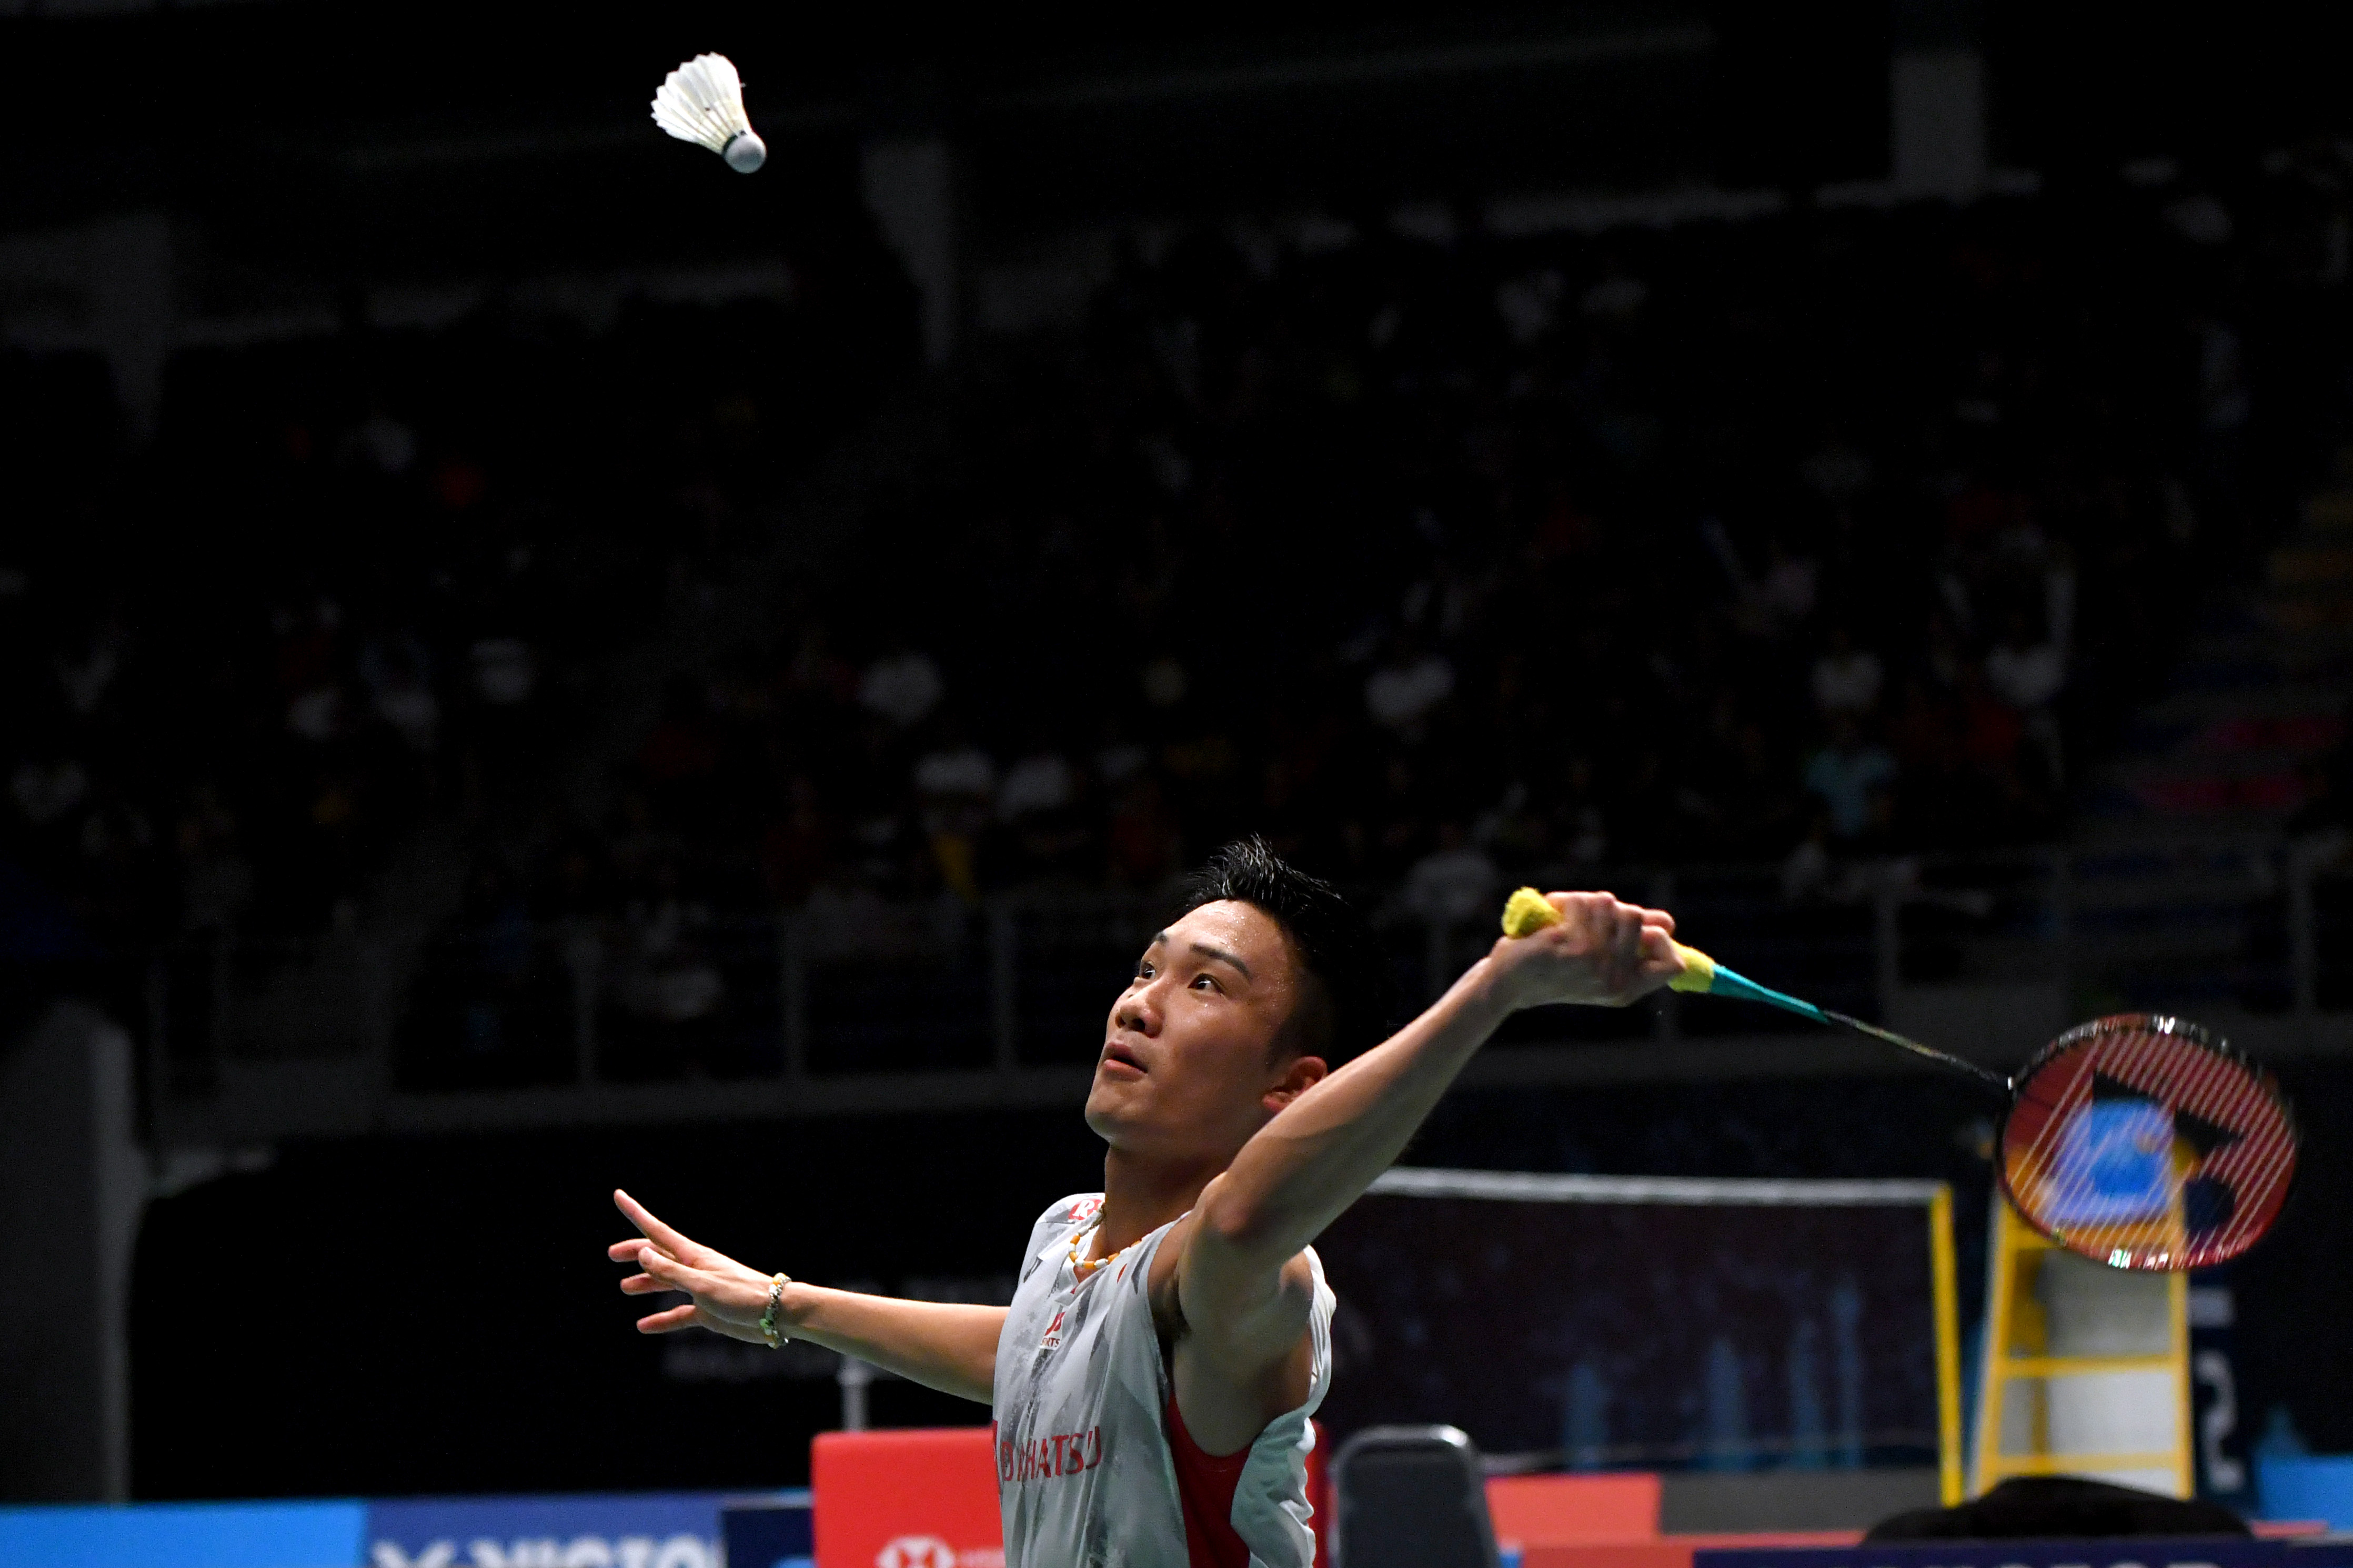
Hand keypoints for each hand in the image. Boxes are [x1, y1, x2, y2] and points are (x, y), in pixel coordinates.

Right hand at [606, 1188, 777, 1343]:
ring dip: (646, 1283)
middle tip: (612, 1254)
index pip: (657, 1231)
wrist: (775, 1314)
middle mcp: (695, 1269)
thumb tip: (642, 1251)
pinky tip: (644, 1326)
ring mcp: (701, 1290)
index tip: (618, 1196)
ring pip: (666, 1283)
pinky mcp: (707, 1311)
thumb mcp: (700, 1283)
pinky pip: (678, 1315)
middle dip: (635, 1253)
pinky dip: (661, 1319)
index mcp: (693, 1256)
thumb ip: (670, 1271)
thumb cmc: (741, 1295)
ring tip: (625, 1288)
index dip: (636, 1213)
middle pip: (658, 1257)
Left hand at [1483, 890, 1680, 1009]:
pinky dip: (1564, 901)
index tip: (1642, 928)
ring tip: (1565, 917)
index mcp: (1625, 990)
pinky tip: (1550, 915)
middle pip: (1636, 918)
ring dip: (1584, 902)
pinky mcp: (1571, 946)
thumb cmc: (1550, 969)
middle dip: (1611, 908)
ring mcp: (1594, 963)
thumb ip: (1631, 944)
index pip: (1673, 965)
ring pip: (1609, 904)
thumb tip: (1666, 924)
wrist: (1506, 985)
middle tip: (1586, 917)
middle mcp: (1614, 980)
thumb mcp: (1597, 963)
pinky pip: (1582, 902)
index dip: (1661, 940)